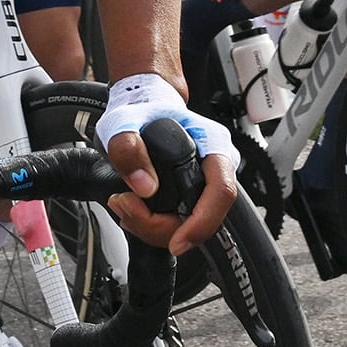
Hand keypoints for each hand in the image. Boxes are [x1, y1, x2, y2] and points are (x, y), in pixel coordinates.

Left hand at [94, 73, 238, 252]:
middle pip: (203, 218)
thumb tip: (145, 187)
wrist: (144, 105)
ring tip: (124, 204)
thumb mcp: (124, 122)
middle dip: (160, 226)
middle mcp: (216, 168)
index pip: (222, 193)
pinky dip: (153, 225)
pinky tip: (134, 210)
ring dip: (152, 227)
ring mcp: (206, 184)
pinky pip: (180, 223)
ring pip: (190, 226)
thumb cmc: (142, 108)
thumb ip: (128, 149)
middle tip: (125, 206)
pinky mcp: (193, 196)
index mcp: (213, 145)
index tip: (177, 242)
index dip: (202, 223)